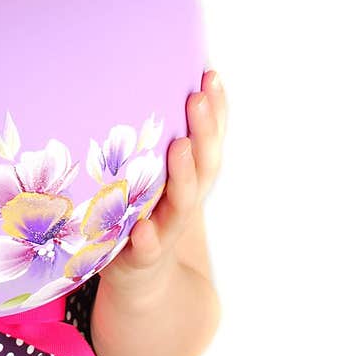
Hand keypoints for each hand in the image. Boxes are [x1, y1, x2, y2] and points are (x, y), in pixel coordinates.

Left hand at [98, 69, 225, 299]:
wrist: (145, 282)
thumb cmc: (150, 211)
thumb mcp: (162, 175)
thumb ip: (166, 135)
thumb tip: (170, 76)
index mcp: (192, 176)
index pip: (210, 138)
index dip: (216, 109)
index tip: (211, 73)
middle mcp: (185, 200)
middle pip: (202, 165)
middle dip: (204, 130)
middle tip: (198, 97)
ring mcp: (165, 228)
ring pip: (181, 203)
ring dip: (183, 175)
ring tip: (180, 146)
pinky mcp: (140, 256)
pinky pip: (145, 247)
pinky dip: (145, 238)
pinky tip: (140, 227)